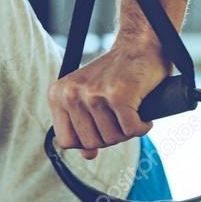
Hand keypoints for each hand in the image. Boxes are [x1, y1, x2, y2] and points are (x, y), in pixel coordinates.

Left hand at [47, 38, 170, 159]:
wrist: (139, 45)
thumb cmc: (115, 74)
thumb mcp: (89, 98)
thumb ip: (83, 126)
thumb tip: (87, 156)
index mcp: (58, 95)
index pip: (66, 141)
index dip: (87, 141)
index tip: (101, 128)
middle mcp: (71, 93)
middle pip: (91, 143)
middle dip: (110, 137)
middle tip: (120, 119)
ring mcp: (94, 93)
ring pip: (112, 139)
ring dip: (127, 131)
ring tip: (130, 112)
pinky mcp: (119, 94)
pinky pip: (131, 130)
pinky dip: (142, 126)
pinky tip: (142, 113)